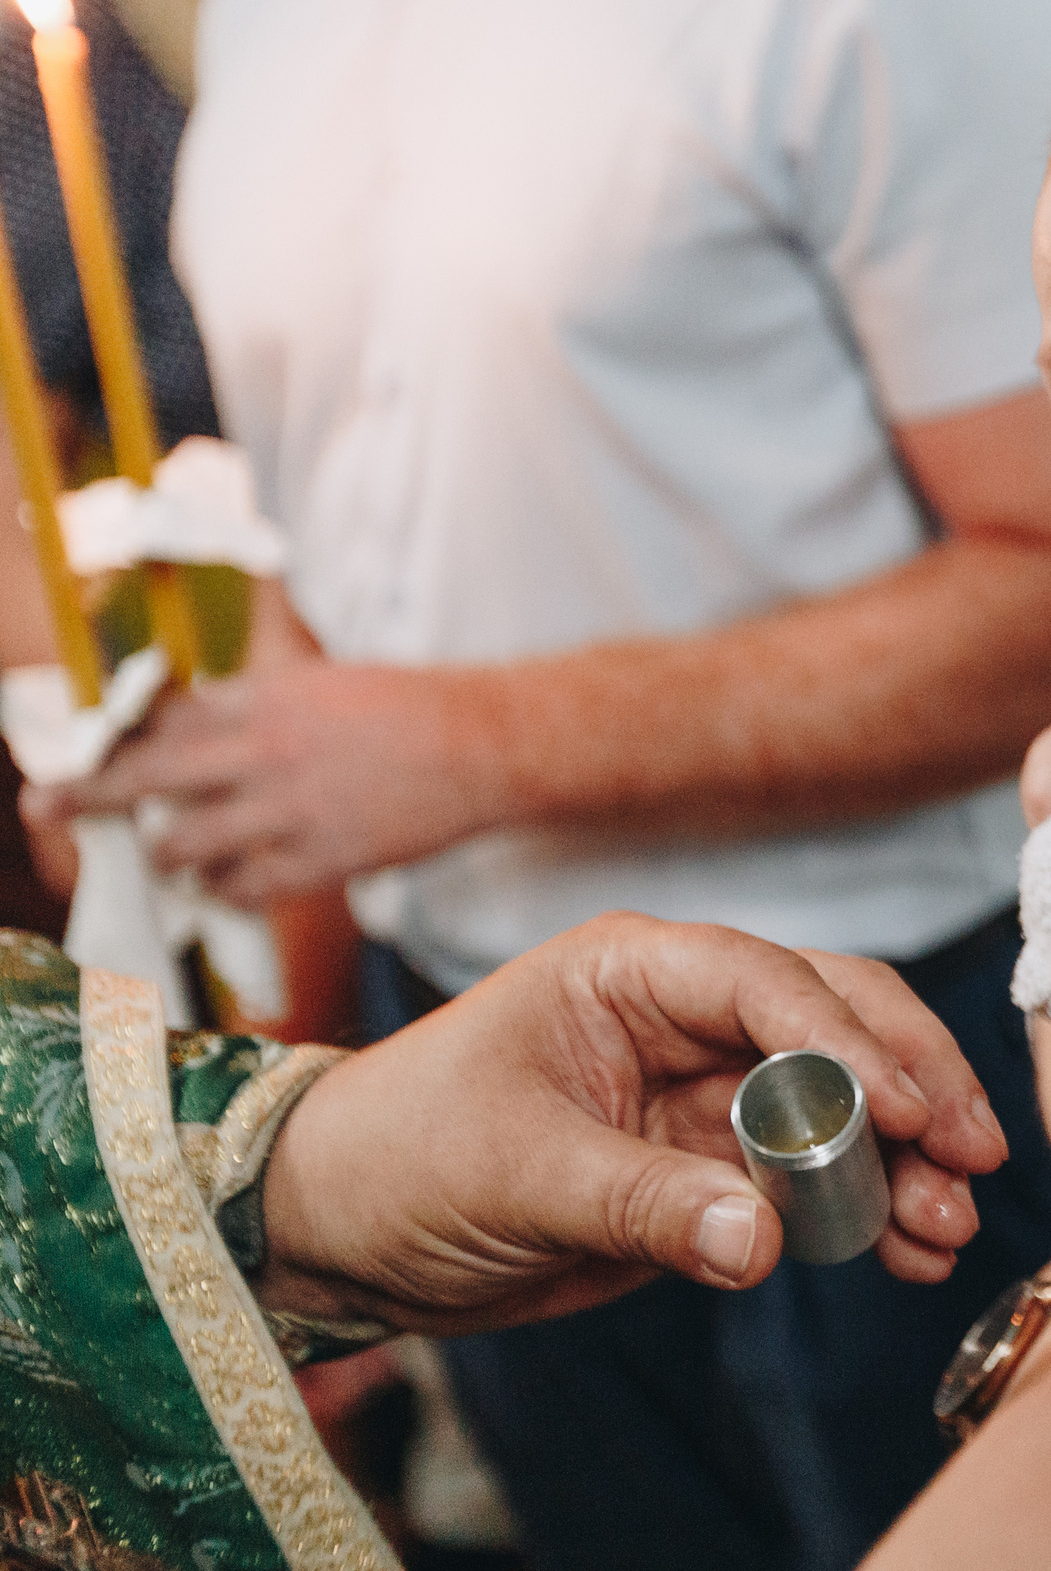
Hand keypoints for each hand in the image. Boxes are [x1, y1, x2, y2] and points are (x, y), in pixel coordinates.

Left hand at [23, 647, 510, 907]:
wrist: (484, 745)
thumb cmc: (409, 707)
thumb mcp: (325, 680)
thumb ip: (259, 698)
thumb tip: (200, 711)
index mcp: (266, 699)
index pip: (163, 719)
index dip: (118, 737)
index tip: (87, 751)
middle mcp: (265, 752)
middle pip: (148, 776)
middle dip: (88, 794)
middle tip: (45, 805)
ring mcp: (291, 810)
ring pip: (187, 844)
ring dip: (167, 853)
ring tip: (169, 855)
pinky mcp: (322, 858)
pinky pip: (243, 887)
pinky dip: (222, 889)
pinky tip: (221, 885)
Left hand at [256, 914, 1011, 1333]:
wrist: (342, 1229)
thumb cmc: (401, 1154)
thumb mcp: (515, 1172)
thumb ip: (642, 1202)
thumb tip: (761, 1241)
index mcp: (635, 968)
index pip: (770, 983)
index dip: (849, 1043)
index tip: (910, 1113)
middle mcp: (690, 1014)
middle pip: (840, 1022)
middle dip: (913, 1087)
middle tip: (970, 1156)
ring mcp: (710, 1089)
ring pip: (844, 1104)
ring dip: (905, 1160)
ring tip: (945, 1225)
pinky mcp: (715, 1164)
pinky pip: (814, 1179)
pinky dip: (868, 1211)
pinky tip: (909, 1252)